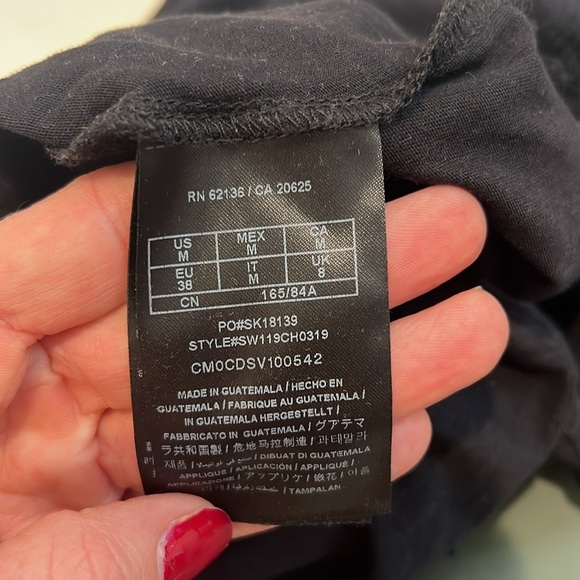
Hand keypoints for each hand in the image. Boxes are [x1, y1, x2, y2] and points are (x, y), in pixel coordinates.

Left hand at [0, 163, 507, 576]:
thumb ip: (62, 541)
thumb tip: (190, 530)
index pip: (106, 237)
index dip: (206, 195)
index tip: (307, 165)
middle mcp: (61, 382)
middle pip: (215, 310)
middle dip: (334, 270)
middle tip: (437, 227)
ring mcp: (115, 445)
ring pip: (252, 392)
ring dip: (361, 367)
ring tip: (461, 327)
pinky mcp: (147, 507)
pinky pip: (241, 474)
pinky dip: (313, 457)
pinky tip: (396, 427)